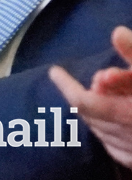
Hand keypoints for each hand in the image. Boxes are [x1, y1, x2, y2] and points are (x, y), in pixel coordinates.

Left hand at [51, 25, 131, 167]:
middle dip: (84, 95)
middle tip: (93, 80)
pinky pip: (114, 148)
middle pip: (89, 116)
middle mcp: (127, 139)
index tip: (55, 70)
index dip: (65, 85)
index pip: (83, 101)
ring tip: (105, 95)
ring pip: (100, 133)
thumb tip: (116, 32)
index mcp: (128, 116)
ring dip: (95, 113)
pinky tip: (115, 121)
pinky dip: (108, 131)